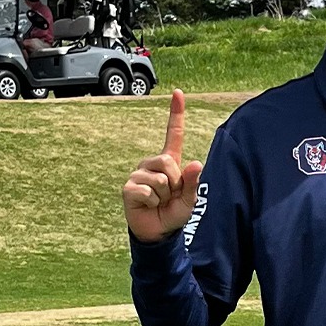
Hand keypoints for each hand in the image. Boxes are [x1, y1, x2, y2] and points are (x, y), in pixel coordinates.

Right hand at [122, 89, 202, 244]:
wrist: (157, 232)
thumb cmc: (174, 212)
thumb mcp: (190, 199)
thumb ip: (194, 183)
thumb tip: (196, 163)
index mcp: (169, 161)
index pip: (174, 134)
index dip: (176, 114)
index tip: (178, 92)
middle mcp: (151, 163)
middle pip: (168, 162)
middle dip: (175, 183)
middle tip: (169, 196)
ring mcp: (138, 174)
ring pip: (160, 179)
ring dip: (164, 195)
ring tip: (159, 202)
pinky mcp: (129, 188)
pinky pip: (148, 191)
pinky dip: (153, 202)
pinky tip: (148, 206)